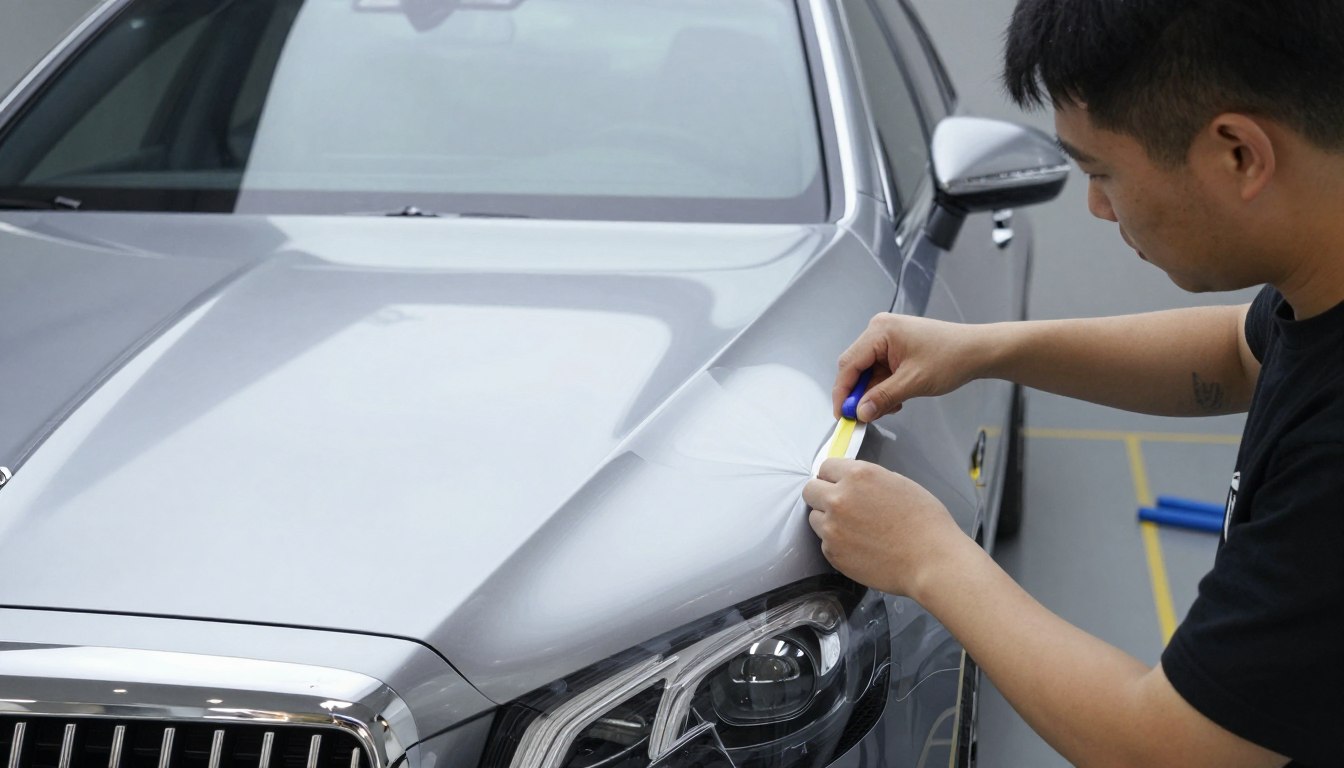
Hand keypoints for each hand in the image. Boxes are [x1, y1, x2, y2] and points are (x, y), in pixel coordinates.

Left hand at [803, 458, 967, 598]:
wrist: (931, 560)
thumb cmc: (925, 521)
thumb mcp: (899, 483)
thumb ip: (868, 480)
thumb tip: (853, 483)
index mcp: (857, 475)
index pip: (825, 467)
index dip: (833, 476)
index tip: (839, 484)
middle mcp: (838, 499)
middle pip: (810, 490)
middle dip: (822, 495)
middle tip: (841, 506)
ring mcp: (832, 528)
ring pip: (815, 518)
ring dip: (828, 520)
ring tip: (855, 530)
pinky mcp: (832, 553)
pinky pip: (825, 542)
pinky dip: (837, 543)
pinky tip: (860, 547)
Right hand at [832, 314, 996, 421]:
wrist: (977, 351)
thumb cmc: (952, 357)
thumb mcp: (913, 382)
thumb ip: (882, 398)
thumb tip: (860, 412)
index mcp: (880, 331)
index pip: (849, 364)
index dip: (842, 392)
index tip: (842, 414)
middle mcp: (880, 331)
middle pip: (856, 368)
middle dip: (860, 394)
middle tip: (865, 416)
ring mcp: (888, 339)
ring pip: (868, 373)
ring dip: (875, 393)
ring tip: (892, 405)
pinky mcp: (895, 348)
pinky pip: (880, 371)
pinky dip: (885, 388)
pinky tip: (898, 398)